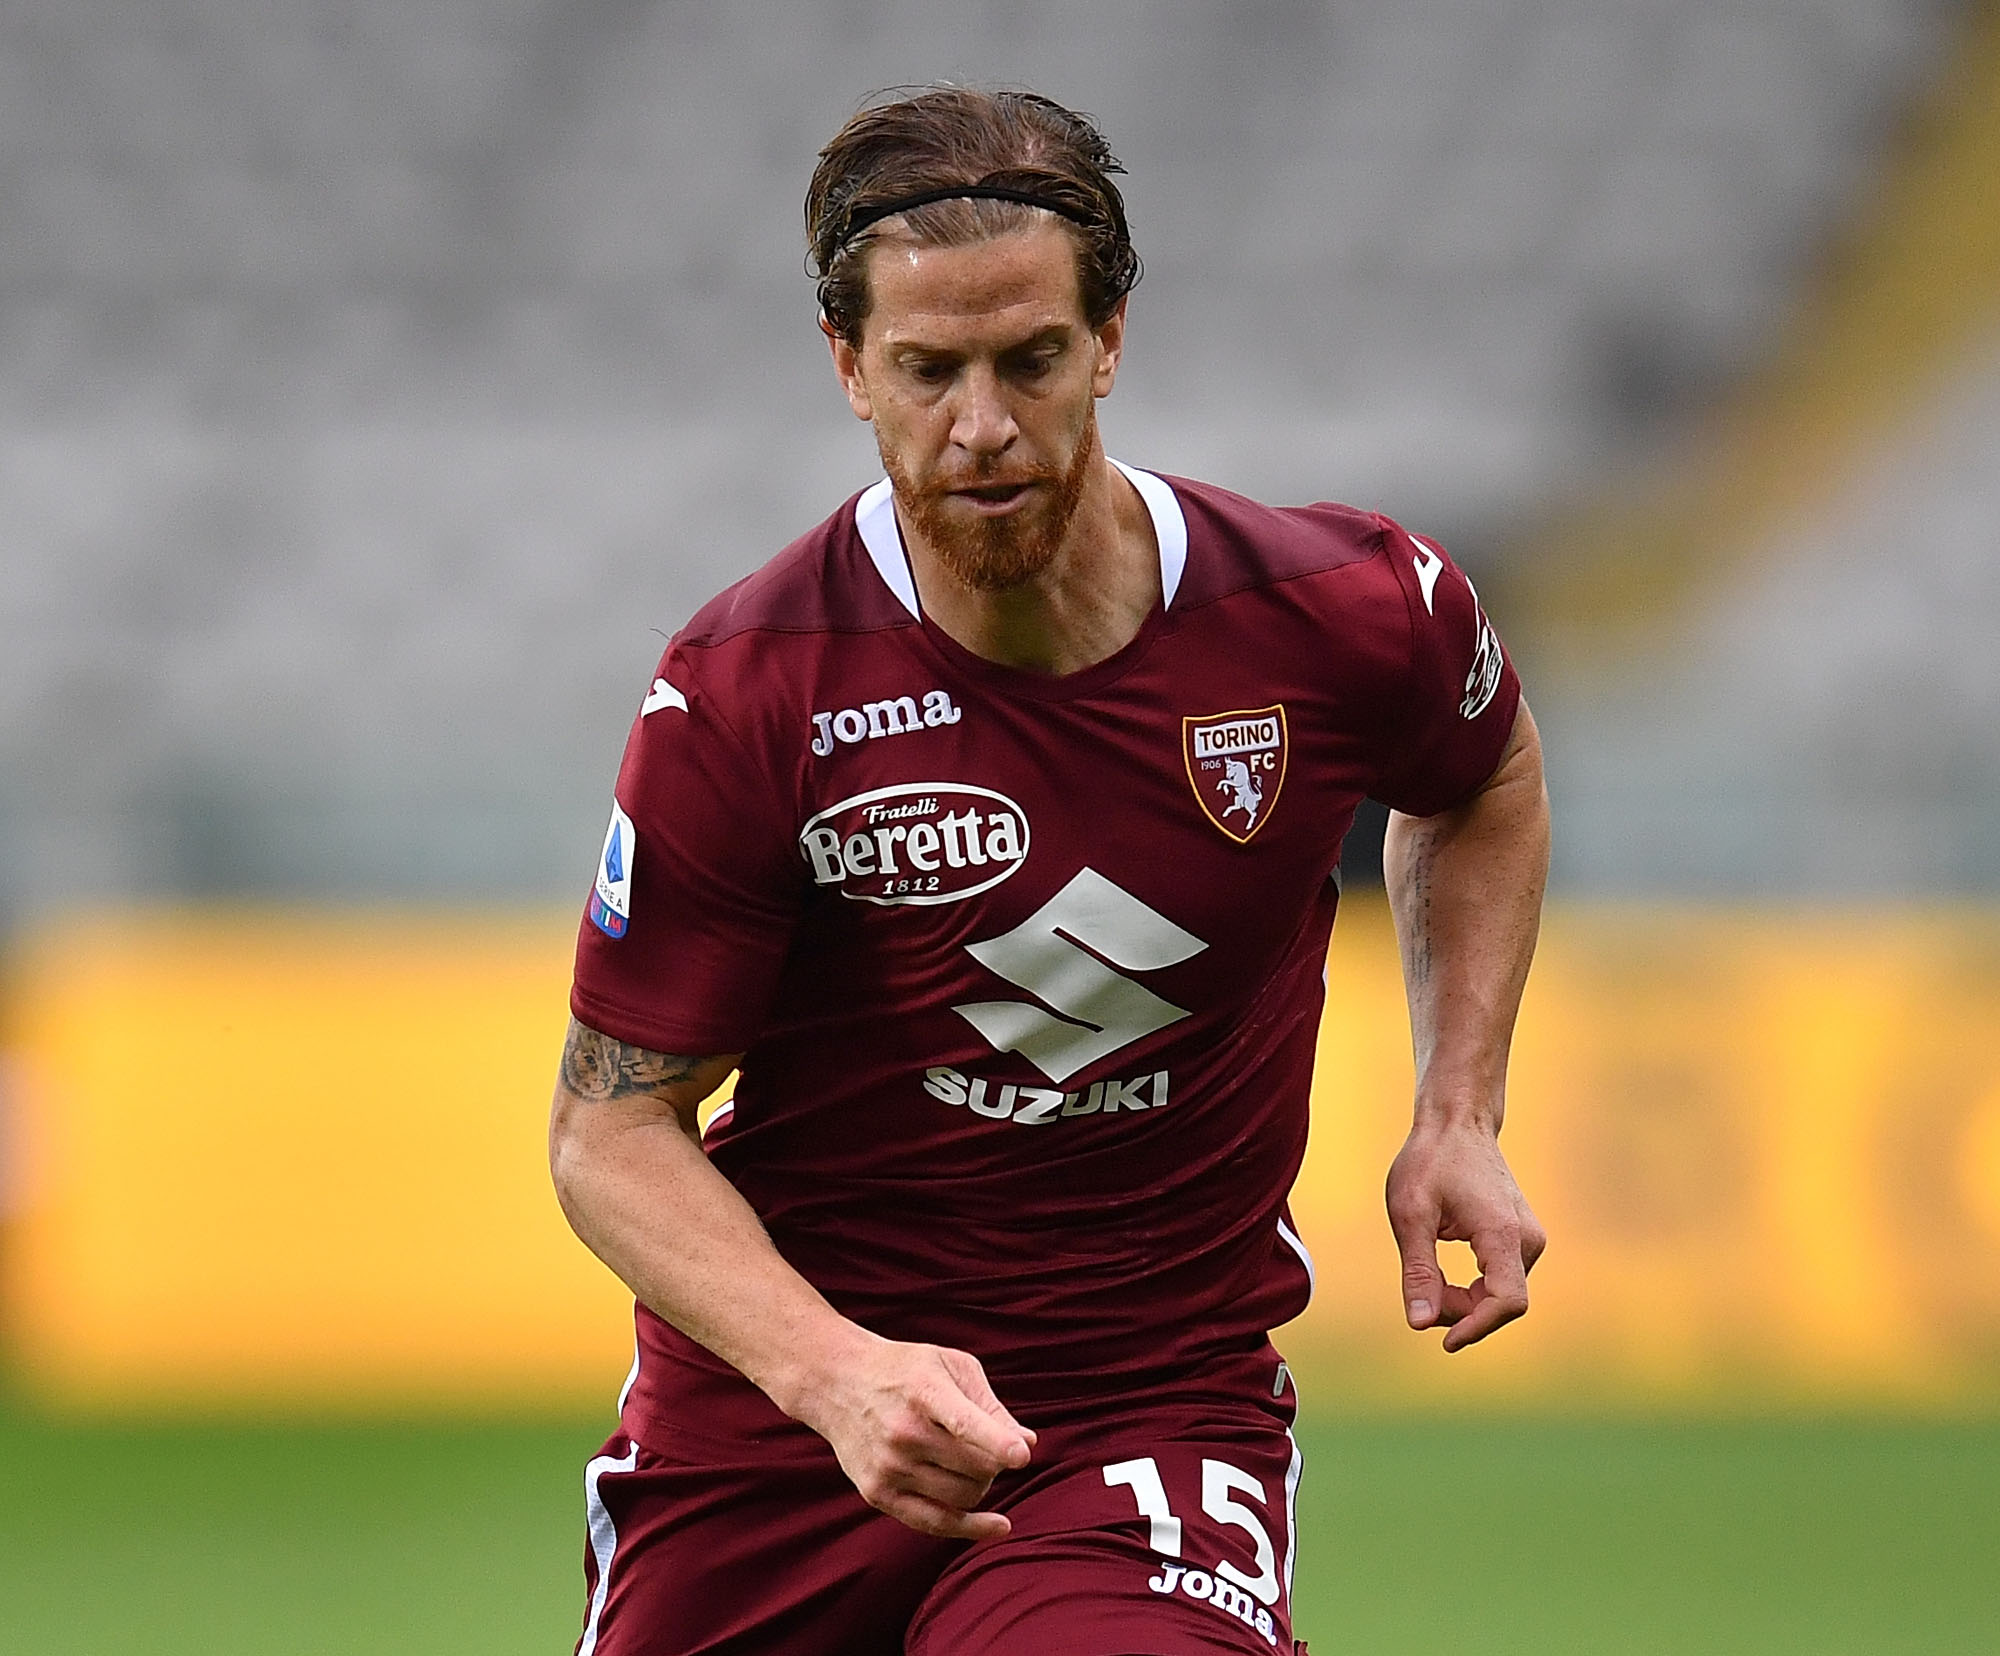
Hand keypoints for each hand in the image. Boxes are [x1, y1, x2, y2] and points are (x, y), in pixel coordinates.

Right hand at [786, 1330, 1035, 1540]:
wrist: (838, 1383)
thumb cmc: (907, 1371)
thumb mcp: (950, 1366)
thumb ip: (989, 1404)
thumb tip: (1027, 1443)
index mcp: (923, 1391)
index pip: (963, 1422)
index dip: (996, 1441)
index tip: (1022, 1456)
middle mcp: (903, 1431)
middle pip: (974, 1465)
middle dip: (997, 1460)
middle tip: (990, 1446)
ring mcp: (888, 1466)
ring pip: (963, 1495)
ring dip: (983, 1484)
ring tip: (973, 1463)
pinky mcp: (878, 1493)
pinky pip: (934, 1522)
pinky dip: (970, 1527)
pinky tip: (999, 1526)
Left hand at [1385, 1115, 1545, 1352]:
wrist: (1457, 1125)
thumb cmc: (1430, 1162)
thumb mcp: (1411, 1214)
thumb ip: (1418, 1270)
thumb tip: (1420, 1323)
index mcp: (1502, 1232)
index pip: (1507, 1301)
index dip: (1477, 1327)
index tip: (1445, 1342)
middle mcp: (1527, 1238)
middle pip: (1502, 1303)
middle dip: (1461, 1313)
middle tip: (1421, 1295)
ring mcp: (1529, 1238)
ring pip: (1502, 1295)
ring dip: (1466, 1302)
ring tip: (1428, 1277)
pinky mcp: (1522, 1239)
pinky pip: (1503, 1281)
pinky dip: (1474, 1289)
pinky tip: (1444, 1276)